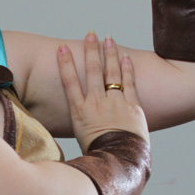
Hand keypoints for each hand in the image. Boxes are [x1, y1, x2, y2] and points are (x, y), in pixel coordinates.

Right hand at [57, 33, 149, 151]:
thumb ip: (79, 126)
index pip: (70, 82)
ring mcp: (115, 103)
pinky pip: (129, 82)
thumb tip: (73, 125)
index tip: (62, 48)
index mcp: (80, 112)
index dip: (65, 63)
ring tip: (107, 38)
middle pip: (91, 71)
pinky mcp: (132, 105)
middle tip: (90, 34)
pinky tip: (125, 57)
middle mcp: (96, 103)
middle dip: (90, 50)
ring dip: (109, 53)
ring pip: (111, 72)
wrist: (119, 160)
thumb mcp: (80, 140)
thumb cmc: (98, 155)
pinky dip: (127, 68)